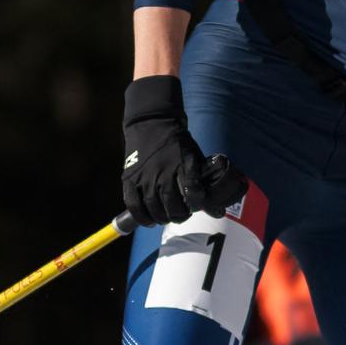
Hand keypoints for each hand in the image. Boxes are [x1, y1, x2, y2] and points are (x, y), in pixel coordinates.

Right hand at [121, 75, 209, 225]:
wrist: (152, 123)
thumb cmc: (177, 142)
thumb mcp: (194, 154)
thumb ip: (201, 177)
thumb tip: (215, 201)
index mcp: (183, 163)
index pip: (192, 190)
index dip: (197, 203)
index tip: (197, 206)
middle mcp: (163, 171)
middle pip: (172, 204)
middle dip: (180, 215)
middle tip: (182, 216)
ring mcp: (145, 176)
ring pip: (153, 207)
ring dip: (162, 218)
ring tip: (167, 217)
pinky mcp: (130, 179)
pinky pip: (133, 205)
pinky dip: (142, 216)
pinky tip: (150, 221)